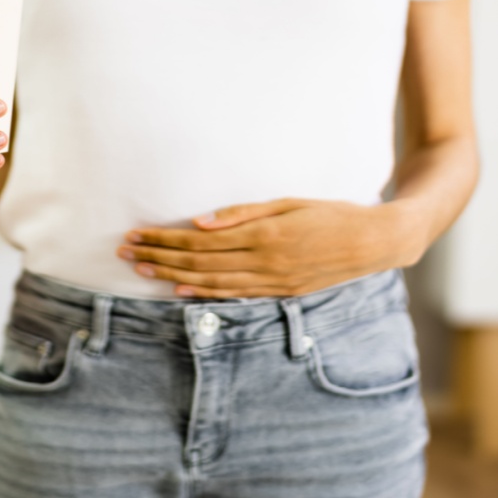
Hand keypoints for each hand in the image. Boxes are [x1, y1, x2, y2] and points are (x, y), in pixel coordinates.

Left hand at [117, 198, 420, 297]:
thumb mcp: (289, 202)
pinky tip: (181, 291)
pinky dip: (204, 294)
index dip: (165, 238)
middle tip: (125, 251)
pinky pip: (234, 295)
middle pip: (198, 262)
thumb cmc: (330, 213)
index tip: (137, 233)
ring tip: (143, 270)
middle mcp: (263, 261)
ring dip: (172, 276)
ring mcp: (271, 281)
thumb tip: (200, 222)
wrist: (372, 242)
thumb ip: (243, 213)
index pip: (200, 239)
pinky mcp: (279, 291)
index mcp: (264, 234)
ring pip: (211, 282)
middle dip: (158, 256)